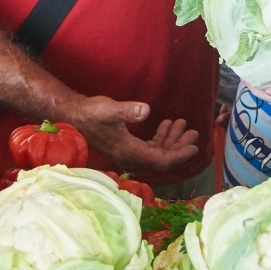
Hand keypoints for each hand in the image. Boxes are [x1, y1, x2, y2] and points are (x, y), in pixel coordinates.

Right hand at [73, 96, 198, 171]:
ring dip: (171, 140)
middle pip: (162, 158)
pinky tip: (167, 125)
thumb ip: (128, 110)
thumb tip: (147, 110)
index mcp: (129, 153)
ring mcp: (129, 153)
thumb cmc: (93, 112)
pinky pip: (150, 147)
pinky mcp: (128, 147)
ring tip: (183, 124)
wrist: (76, 116)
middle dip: (179, 146)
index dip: (179, 155)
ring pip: (157, 152)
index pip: (160, 161)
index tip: (194, 147)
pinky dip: (161, 138)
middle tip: (193, 132)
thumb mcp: (111, 109)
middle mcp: (131, 157)